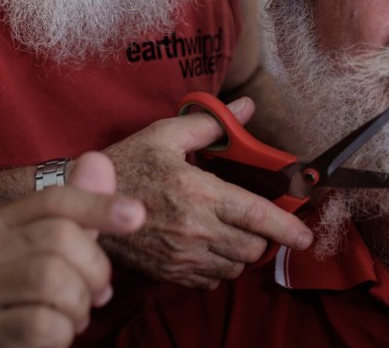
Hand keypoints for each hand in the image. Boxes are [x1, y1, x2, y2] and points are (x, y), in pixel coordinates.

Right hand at [0, 152, 144, 347]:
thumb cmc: (40, 297)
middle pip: (60, 237)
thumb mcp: (63, 251)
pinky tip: (56, 334)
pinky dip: (63, 332)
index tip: (137, 215)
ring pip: (53, 280)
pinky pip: (44, 324)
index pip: (53, 200)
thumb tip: (98, 160)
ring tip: (73, 314)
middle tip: (97, 292)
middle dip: (94, 269)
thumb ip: (82, 211)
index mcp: (0, 224)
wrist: (9, 347)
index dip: (99, 204)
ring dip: (79, 304)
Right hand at [101, 97, 312, 288]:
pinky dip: (217, 269)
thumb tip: (246, 108)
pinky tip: (207, 249)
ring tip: (230, 234)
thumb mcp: (165, 136)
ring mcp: (182, 256)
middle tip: (256, 224)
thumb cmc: (126, 165)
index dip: (288, 229)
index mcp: (200, 193)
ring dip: (240, 254)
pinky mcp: (170, 273)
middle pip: (252, 248)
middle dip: (261, 239)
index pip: (258, 216)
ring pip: (233, 267)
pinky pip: (210, 281)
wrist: (82, 204)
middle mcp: (196, 229)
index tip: (306, 237)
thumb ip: (210, 124)